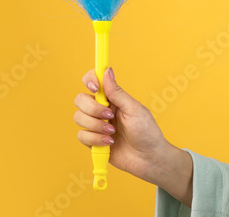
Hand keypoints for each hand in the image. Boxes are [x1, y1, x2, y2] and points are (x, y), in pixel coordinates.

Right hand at [74, 67, 171, 181]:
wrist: (149, 158)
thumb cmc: (147, 132)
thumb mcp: (134, 109)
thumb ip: (117, 92)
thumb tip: (107, 70)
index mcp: (112, 98)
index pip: (93, 81)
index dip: (90, 80)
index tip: (95, 87)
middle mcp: (101, 109)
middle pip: (80, 99)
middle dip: (93, 109)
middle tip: (109, 116)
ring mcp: (96, 125)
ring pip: (79, 117)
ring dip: (95, 126)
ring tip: (112, 133)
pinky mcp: (93, 141)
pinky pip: (82, 136)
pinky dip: (95, 139)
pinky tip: (110, 143)